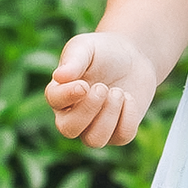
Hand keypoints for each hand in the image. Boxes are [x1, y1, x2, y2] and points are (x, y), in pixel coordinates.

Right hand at [44, 31, 155, 147]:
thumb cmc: (103, 51)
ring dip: (109, 116)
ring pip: (94, 140)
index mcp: (60, 92)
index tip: (84, 84)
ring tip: (118, 92)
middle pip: (69, 129)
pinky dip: (128, 117)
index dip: (67, 96)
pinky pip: (122, 137)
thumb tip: (59, 76)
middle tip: (103, 87)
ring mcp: (94, 127)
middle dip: (88, 110)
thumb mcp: (87, 47)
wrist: (133, 58)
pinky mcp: (118, 132)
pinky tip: (129, 98)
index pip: (54, 100)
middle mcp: (72, 115)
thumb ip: (74, 59)